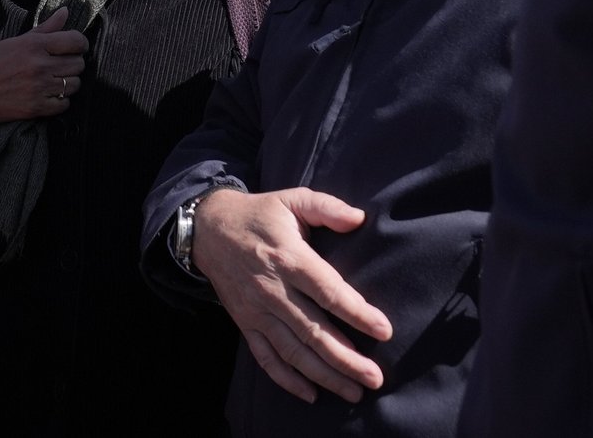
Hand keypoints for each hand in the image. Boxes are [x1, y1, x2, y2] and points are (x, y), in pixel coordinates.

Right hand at [0, 8, 86, 127]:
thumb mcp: (17, 41)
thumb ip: (45, 28)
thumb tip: (65, 11)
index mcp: (34, 45)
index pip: (75, 41)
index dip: (81, 44)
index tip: (77, 47)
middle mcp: (39, 65)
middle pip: (78, 64)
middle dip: (74, 63)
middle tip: (62, 65)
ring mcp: (39, 87)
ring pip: (74, 84)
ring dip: (68, 83)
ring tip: (55, 80)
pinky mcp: (36, 107)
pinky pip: (65, 104)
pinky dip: (61, 100)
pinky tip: (49, 95)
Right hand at [193, 187, 393, 404]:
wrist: (208, 228)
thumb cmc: (259, 214)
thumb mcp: (291, 199)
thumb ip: (326, 207)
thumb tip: (360, 218)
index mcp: (289, 257)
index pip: (327, 291)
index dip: (356, 312)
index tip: (384, 330)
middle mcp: (273, 289)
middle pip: (313, 330)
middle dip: (346, 358)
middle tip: (375, 378)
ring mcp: (257, 310)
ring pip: (294, 350)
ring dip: (324, 375)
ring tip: (354, 392)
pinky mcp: (245, 323)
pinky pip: (266, 357)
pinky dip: (287, 379)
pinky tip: (311, 394)